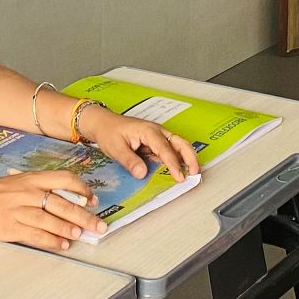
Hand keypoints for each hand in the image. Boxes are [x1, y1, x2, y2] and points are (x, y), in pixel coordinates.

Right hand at [0, 172, 107, 249]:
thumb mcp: (16, 182)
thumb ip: (38, 189)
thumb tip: (64, 200)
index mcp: (30, 178)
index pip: (64, 179)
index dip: (82, 189)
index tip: (92, 199)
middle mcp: (27, 192)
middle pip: (62, 203)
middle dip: (84, 216)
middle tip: (99, 226)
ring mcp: (19, 210)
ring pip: (51, 219)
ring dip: (69, 229)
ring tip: (81, 236)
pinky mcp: (11, 227)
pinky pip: (36, 235)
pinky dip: (51, 241)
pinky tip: (62, 246)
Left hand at [82, 108, 200, 181]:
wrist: (102, 123)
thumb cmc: (109, 131)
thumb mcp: (116, 148)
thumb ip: (129, 161)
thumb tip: (142, 173)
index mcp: (148, 131)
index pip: (165, 148)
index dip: (173, 163)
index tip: (179, 176)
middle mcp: (156, 132)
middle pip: (180, 142)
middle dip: (190, 157)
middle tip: (195, 172)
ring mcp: (157, 137)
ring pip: (178, 146)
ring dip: (186, 158)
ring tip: (192, 172)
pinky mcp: (154, 143)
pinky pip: (169, 151)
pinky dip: (177, 159)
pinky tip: (177, 170)